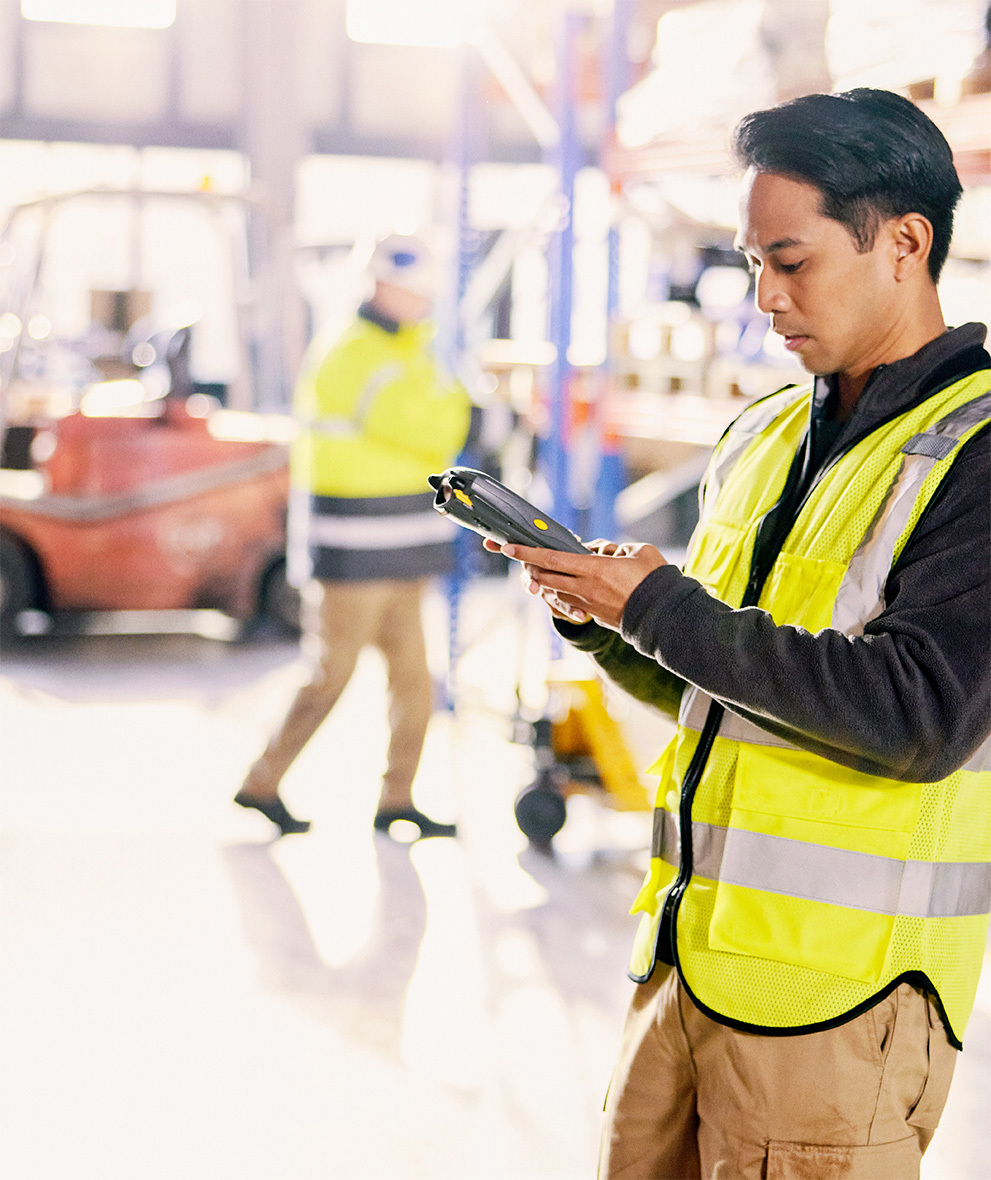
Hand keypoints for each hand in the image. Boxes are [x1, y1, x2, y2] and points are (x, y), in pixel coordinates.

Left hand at [493, 537, 666, 629]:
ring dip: (542, 580)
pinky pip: (568, 601)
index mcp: (593, 569)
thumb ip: (613, 547)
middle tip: (517, 555)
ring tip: (537, 569)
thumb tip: (597, 550)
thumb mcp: (637, 551)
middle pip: (545, 576)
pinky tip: (560, 584)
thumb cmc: (655, 580)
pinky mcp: (592, 614)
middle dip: (528, 566)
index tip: (509, 546)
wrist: (664, 616)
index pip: (551, 559)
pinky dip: (560, 591)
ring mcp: (587, 603)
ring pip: (554, 590)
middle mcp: (584, 587)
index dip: (527, 552)